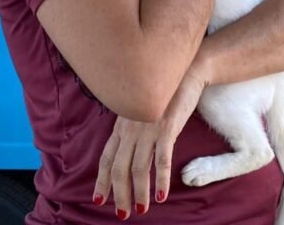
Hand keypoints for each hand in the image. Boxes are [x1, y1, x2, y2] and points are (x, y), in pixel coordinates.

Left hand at [93, 65, 209, 217]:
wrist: (185, 71)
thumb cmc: (165, 90)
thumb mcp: (140, 108)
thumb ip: (132, 126)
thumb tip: (128, 146)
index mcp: (122, 125)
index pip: (107, 158)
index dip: (102, 180)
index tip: (98, 199)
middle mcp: (130, 129)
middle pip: (119, 168)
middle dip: (119, 194)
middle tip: (122, 213)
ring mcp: (147, 130)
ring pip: (138, 169)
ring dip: (139, 192)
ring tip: (142, 208)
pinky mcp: (166, 129)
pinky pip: (161, 161)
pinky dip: (160, 180)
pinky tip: (162, 195)